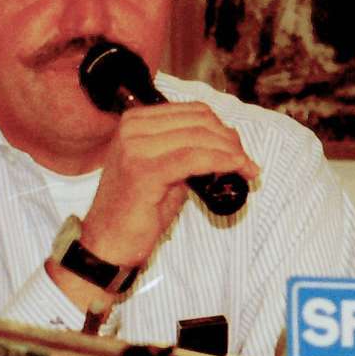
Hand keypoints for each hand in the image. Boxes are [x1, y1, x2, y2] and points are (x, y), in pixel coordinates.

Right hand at [83, 102, 257, 262]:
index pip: (193, 112)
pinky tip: (237, 169)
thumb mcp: (165, 171)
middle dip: (230, 140)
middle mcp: (132, 128)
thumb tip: (227, 143)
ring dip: (231, 152)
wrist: (107, 244)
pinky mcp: (144, 171)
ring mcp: (135, 148)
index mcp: (136, 122)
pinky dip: (221, 162)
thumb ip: (189, 152)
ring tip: (247, 170)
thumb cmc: (137, 212)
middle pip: (199, 121)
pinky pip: (194, 159)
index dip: (223, 128)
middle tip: (246, 162)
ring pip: (200, 138)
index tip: (239, 150)